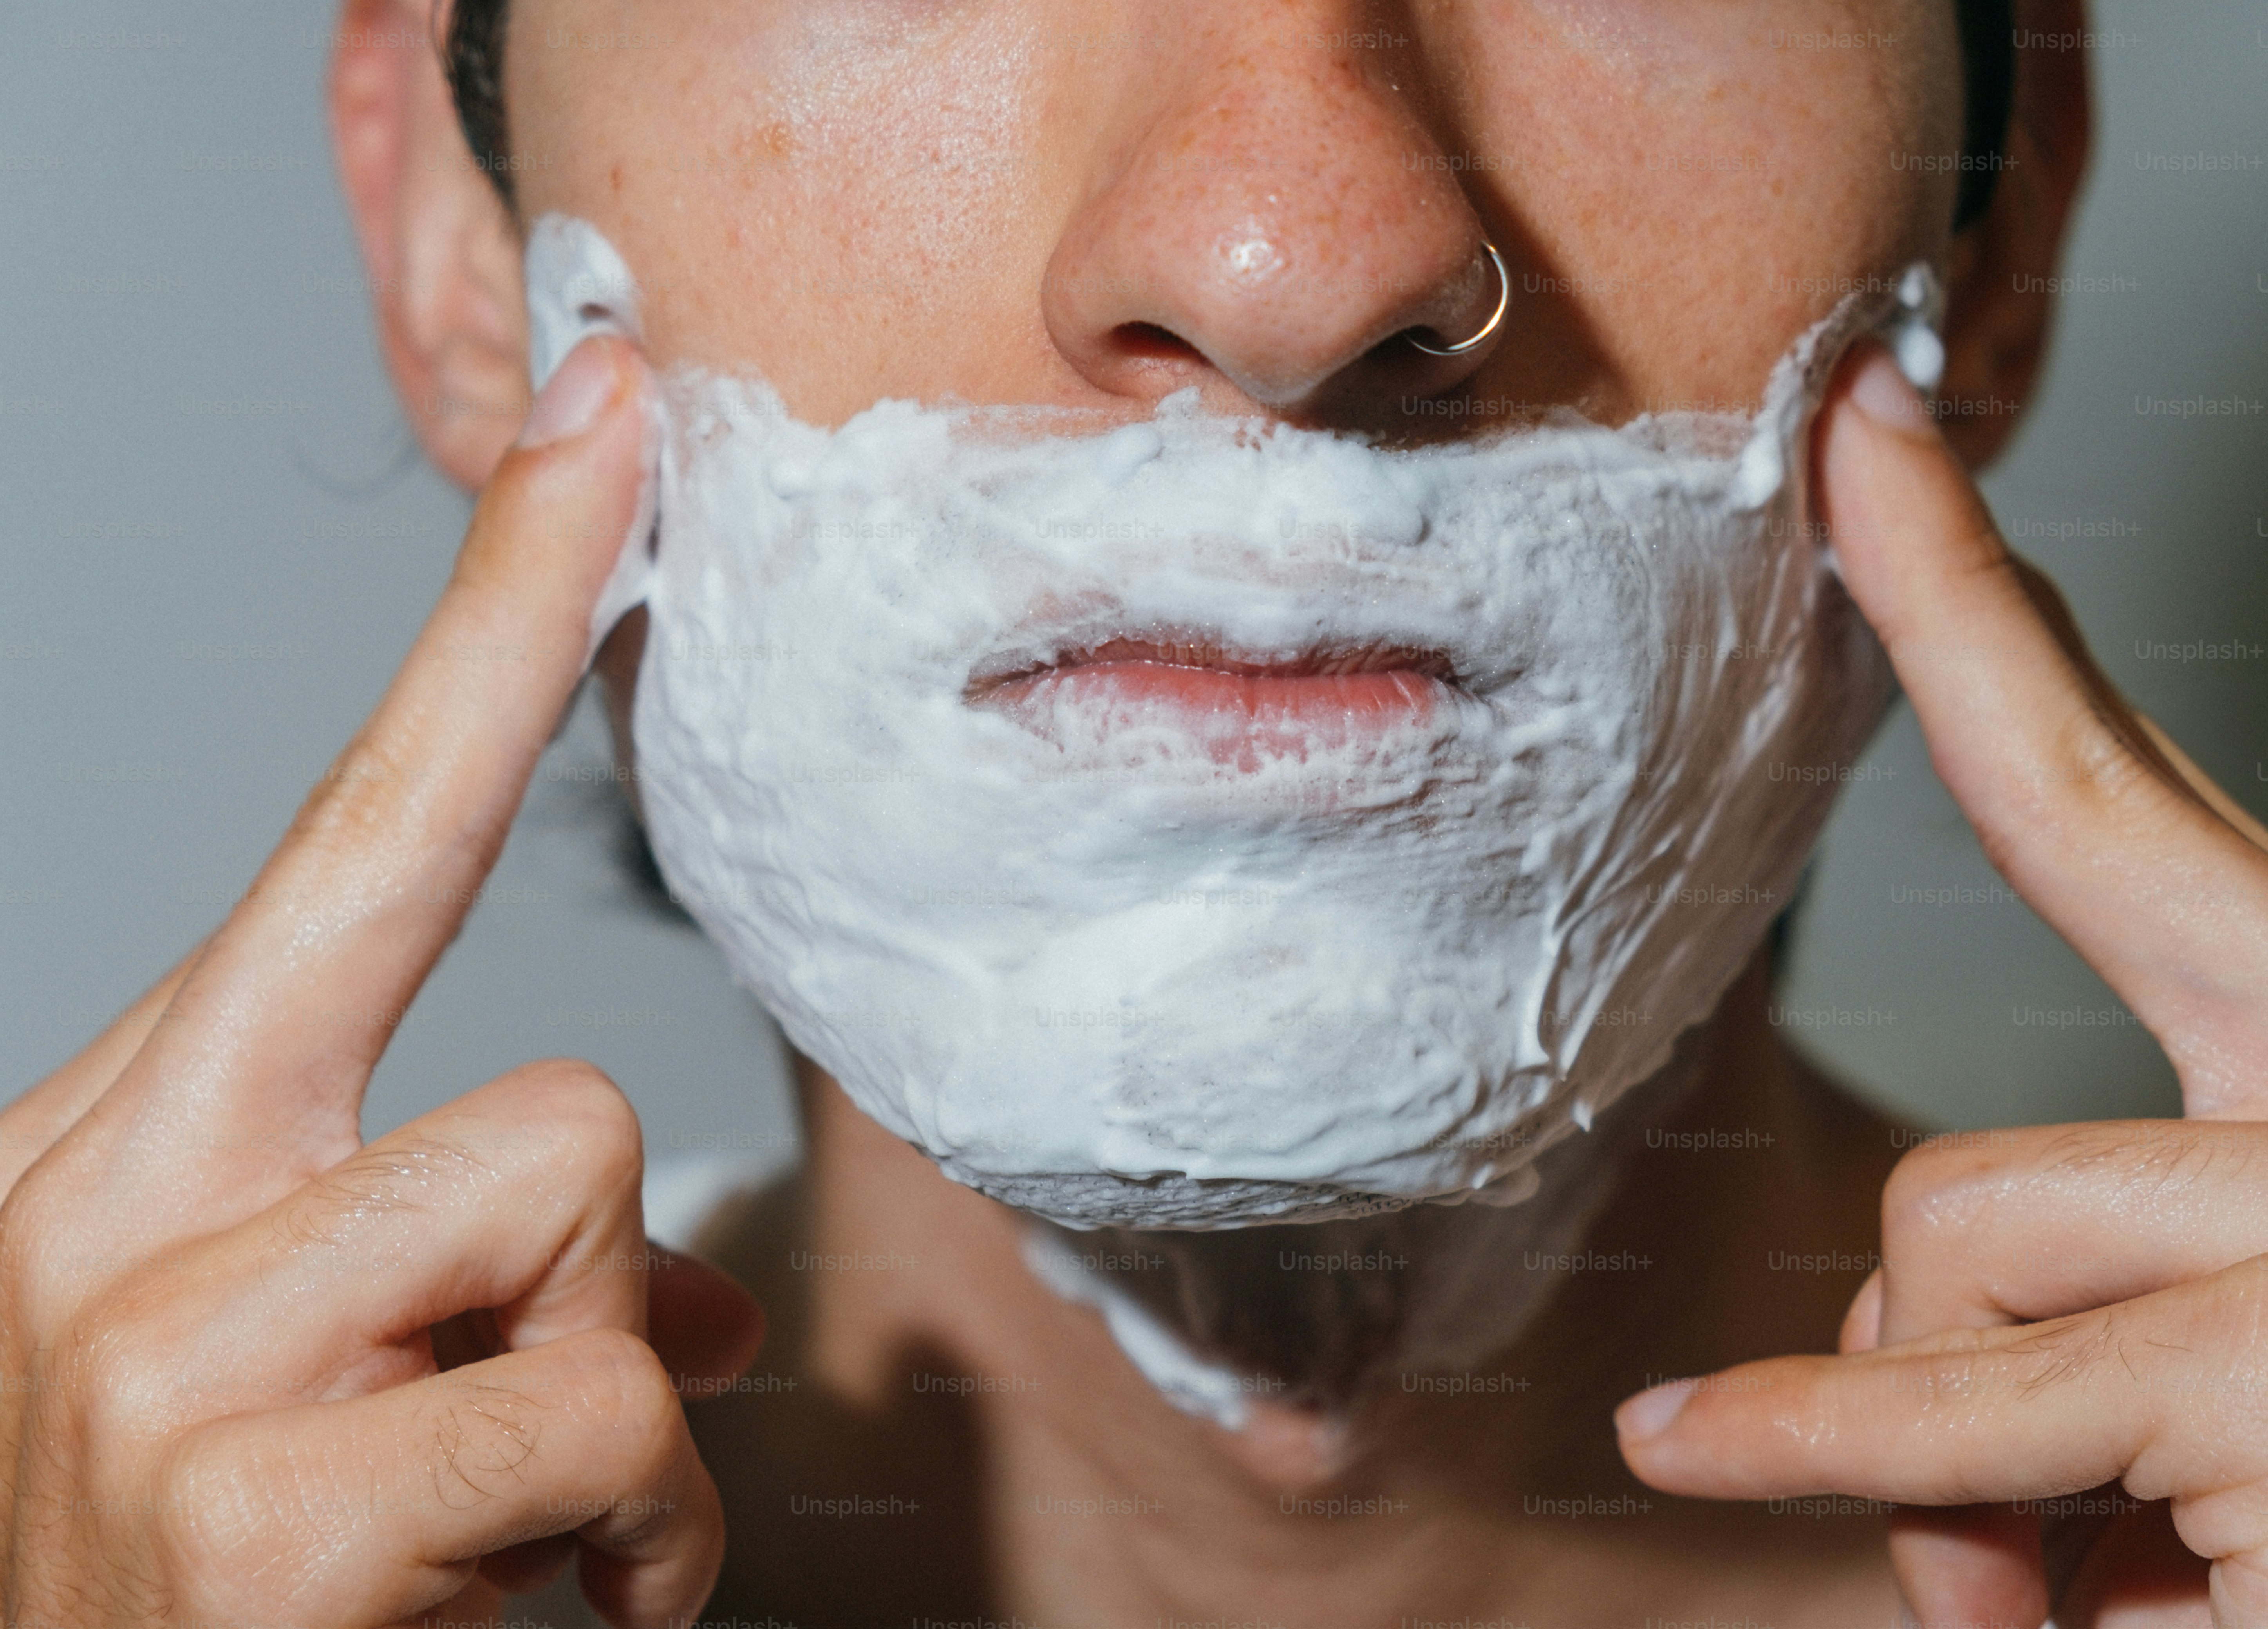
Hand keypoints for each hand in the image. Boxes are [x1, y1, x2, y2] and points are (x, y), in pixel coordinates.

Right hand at [0, 337, 763, 1628]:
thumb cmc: (227, 1598)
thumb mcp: (329, 1401)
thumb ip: (473, 1298)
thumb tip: (685, 1313)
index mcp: (128, 1153)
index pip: (362, 828)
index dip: (502, 614)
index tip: (606, 424)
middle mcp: (105, 1214)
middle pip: (512, 1045)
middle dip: (582, 1242)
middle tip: (524, 1402)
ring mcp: (155, 1364)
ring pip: (573, 1211)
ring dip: (600, 1414)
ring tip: (499, 1554)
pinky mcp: (252, 1519)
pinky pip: (601, 1420)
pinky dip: (634, 1551)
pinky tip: (522, 1626)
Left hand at [1615, 344, 2267, 1626]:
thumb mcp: (2204, 1428)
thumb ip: (2065, 1314)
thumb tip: (1868, 1313)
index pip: (2125, 808)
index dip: (1970, 605)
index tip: (1862, 436)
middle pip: (1963, 1177)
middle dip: (1935, 1381)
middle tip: (2077, 1532)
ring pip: (1942, 1282)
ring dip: (1971, 1491)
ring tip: (2165, 1610)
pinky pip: (1955, 1409)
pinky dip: (1934, 1539)